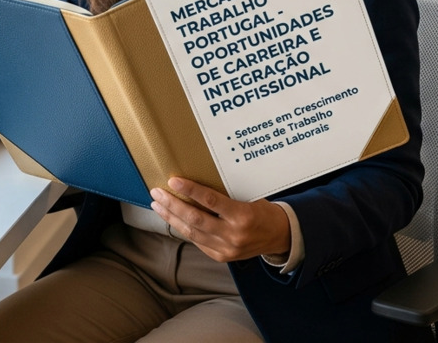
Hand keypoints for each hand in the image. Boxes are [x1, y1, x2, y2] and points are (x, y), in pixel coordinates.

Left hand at [150, 177, 290, 261]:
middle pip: (195, 219)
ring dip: (171, 217)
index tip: (173, 181)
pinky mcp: (222, 257)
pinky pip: (197, 241)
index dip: (190, 190)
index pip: (210, 201)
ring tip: (158, 205)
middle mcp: (233, 235)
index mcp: (242, 216)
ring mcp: (227, 249)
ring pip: (192, 232)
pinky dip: (183, 229)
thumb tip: (194, 184)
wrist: (280, 236)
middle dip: (172, 205)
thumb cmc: (263, 211)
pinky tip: (172, 219)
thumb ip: (223, 197)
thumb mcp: (248, 199)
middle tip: (157, 192)